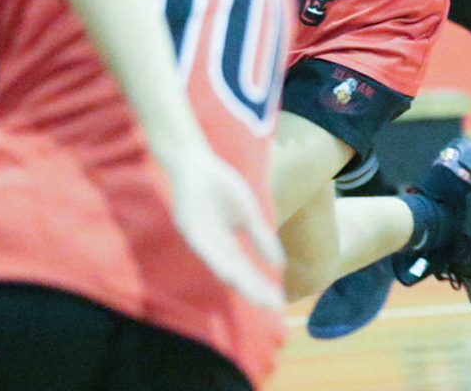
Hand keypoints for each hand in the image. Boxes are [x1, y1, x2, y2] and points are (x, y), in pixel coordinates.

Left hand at [163, 142, 284, 309]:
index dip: (261, 286)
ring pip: (222, 265)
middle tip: (272, 304)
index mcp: (226, 247)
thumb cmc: (221, 188)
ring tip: (256, 295)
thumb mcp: (249, 215)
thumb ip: (262, 239)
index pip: (246, 271)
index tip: (279, 301)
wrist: (197, 165)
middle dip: (254, 289)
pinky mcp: (190, 229)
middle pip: (236, 273)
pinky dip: (219, 261)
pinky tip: (231, 271)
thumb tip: (280, 265)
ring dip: (239, 281)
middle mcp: (213, 249)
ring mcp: (201, 240)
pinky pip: (206, 249)